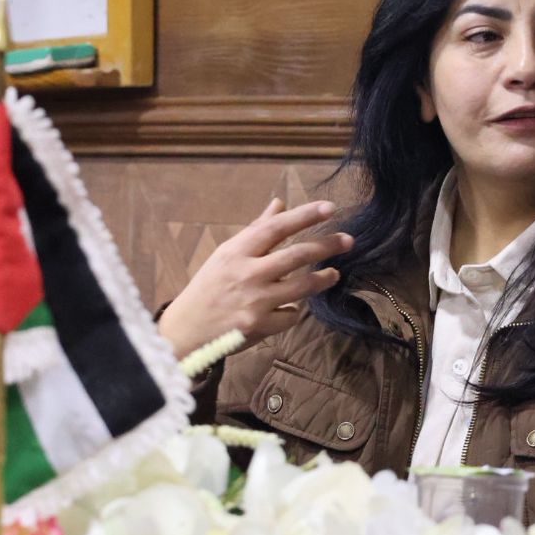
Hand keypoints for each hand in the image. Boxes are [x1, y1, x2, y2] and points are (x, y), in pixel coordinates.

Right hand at [157, 199, 352, 359]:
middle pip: (296, 255)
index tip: (330, 208)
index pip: (276, 227)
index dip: (305, 216)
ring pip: (302, 287)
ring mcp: (254, 301)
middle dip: (326, 245)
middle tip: (348, 240)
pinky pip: (290, 315)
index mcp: (236, 252)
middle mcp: (246, 274)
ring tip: (334, 273)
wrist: (186, 330)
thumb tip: (279, 204)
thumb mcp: (226, 255)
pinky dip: (293, 310)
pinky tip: (290, 308)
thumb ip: (256, 231)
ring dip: (323, 279)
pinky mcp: (259, 326)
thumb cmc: (208, 288)